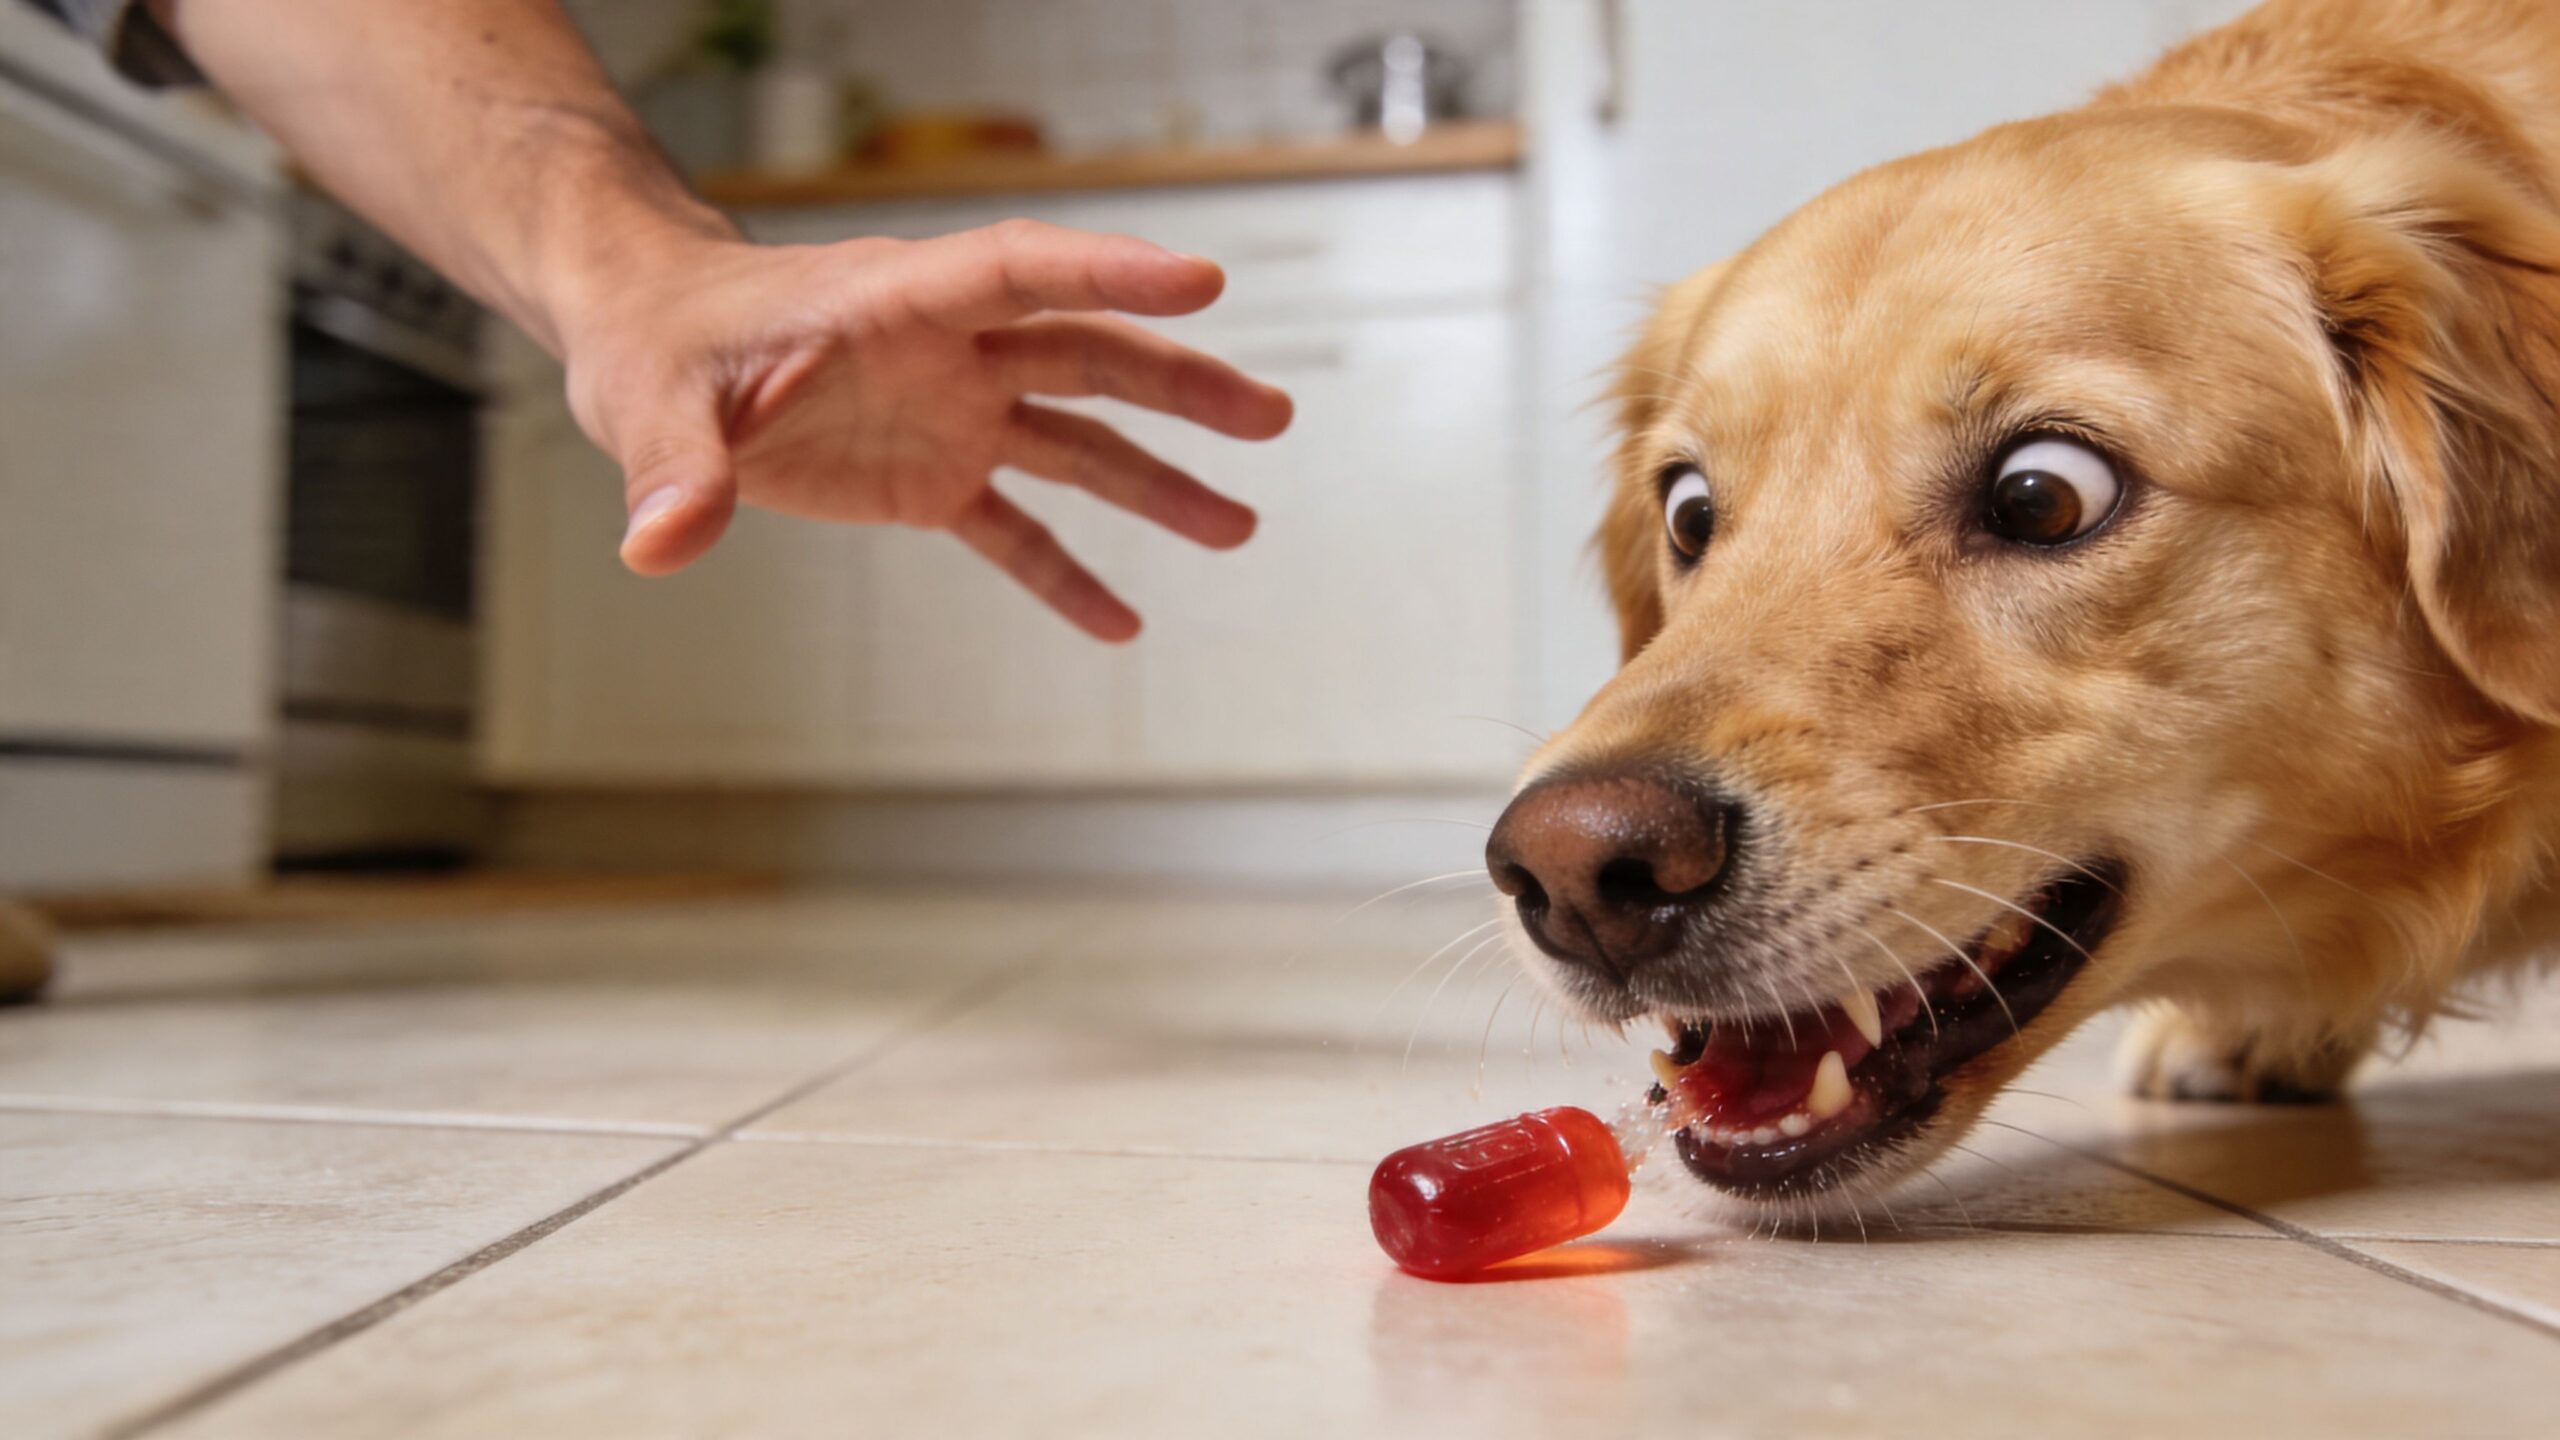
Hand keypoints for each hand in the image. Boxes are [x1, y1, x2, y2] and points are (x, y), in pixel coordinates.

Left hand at [558, 220, 1293, 640]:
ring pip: (1077, 439)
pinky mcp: (932, 479)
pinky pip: (1015, 530)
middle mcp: (946, 353)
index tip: (1200, 283)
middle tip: (1268, 416)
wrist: (652, 351)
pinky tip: (1123, 624)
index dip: (1108, 273)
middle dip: (1178, 385)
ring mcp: (951, 414)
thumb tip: (660, 547)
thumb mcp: (646, 402)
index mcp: (894, 302)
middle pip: (1085, 355)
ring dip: (1156, 480)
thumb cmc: (653, 345)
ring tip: (1239, 525)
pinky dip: (1064, 577)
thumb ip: (671, 471)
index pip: (1019, 273)